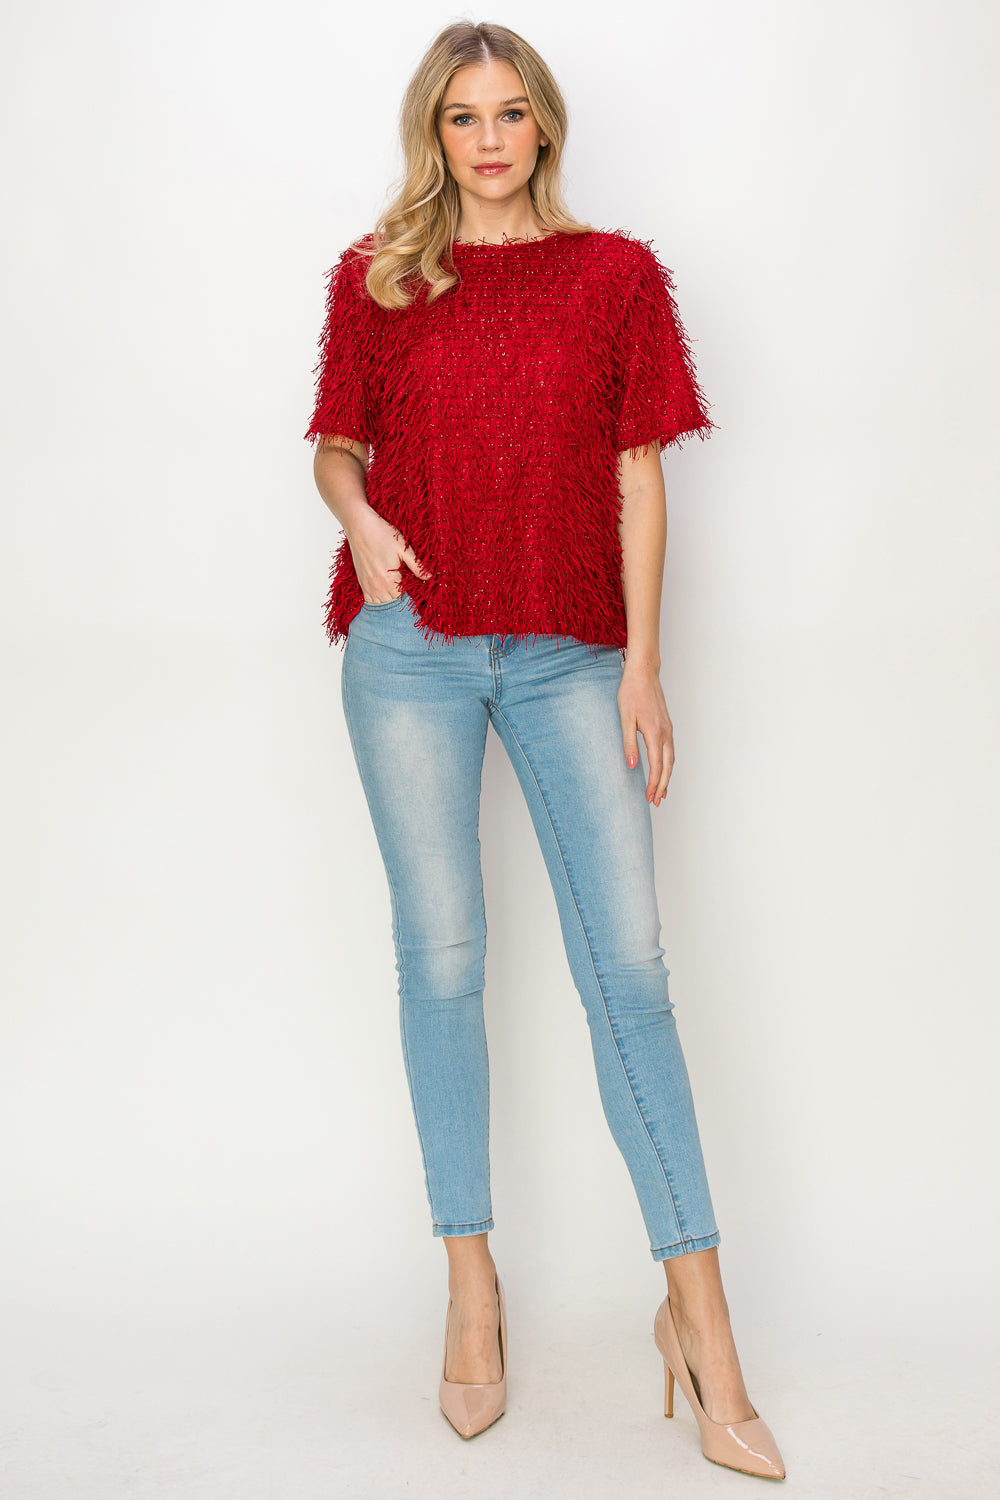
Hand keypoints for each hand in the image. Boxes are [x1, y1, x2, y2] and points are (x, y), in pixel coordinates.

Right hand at [347, 507, 432, 602]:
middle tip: (407, 594)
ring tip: (396, 595)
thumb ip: (416, 566)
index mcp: (390, 579)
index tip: (415, 594)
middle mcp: (377, 585)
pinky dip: (376, 600)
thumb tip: (429, 577)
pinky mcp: (361, 580)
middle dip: (400, 601)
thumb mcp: (403, 549)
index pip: (402, 599)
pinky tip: (383, 595)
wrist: (359, 526)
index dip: (410, 598)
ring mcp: (367, 584)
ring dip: (388, 602)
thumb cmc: (382, 534)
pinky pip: (368, 599)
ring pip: (379, 603)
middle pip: (391, 603)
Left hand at [617, 660, 674, 806]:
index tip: (649, 798)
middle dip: (663, 786)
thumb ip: (629, 743)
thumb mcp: (625, 718)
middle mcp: (665, 733)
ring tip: (662, 792)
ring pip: (671, 759)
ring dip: (667, 777)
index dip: (654, 784)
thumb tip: (632, 766)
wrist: (643, 672)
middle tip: (656, 802)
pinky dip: (668, 764)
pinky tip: (663, 769)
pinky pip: (670, 750)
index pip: (657, 766)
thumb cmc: (631, 692)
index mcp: (655, 733)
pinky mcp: (667, 725)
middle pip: (668, 766)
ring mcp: (668, 729)